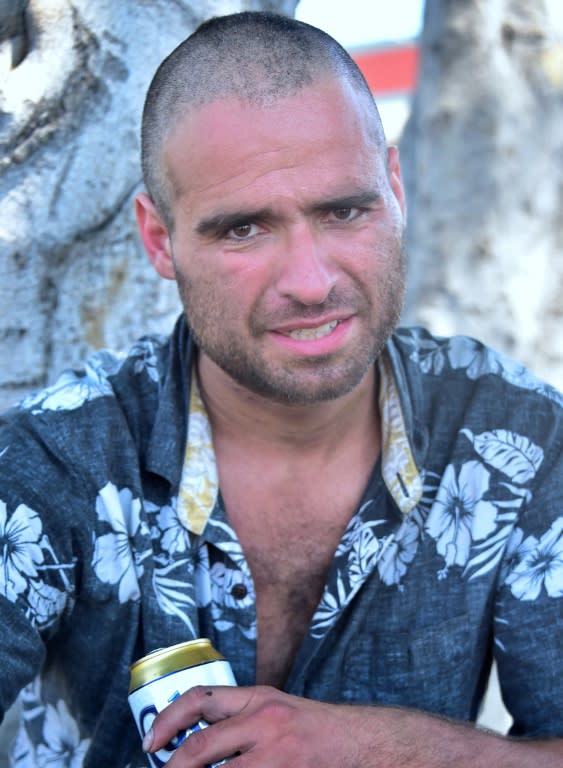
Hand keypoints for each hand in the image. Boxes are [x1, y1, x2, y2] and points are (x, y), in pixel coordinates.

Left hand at [142, 684, 370, 766]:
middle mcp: (264, 721)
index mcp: (258, 698)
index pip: (201, 698)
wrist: (362, 743)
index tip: (150, 743)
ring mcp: (276, 755)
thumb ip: (240, 721)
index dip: (168, 719)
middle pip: (200, 746)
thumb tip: (194, 745)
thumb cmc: (316, 731)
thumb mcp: (276, 711)